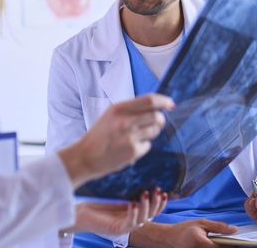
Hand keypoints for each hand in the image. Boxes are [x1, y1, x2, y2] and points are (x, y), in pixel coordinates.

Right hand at [59, 94, 174, 186]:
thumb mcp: (111, 115)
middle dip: (159, 120)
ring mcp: (130, 137)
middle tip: (154, 123)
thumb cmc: (99, 135)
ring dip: (151, 133)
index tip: (171, 104)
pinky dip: (142, 147)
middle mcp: (125, 121)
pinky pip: (148, 146)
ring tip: (136, 136)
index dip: (163, 101)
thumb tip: (155, 107)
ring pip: (155, 131)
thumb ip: (130, 110)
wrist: (85, 157)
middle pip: (157, 116)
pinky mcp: (133, 151)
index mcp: (119, 108)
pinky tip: (128, 148)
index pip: (149, 100)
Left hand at [63, 189, 167, 235]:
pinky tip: (133, 203)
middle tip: (158, 191)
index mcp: (135, 213)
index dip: (160, 202)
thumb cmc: (99, 201)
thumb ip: (130, 189)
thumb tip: (142, 174)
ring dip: (146, 206)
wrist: (82, 212)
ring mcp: (126, 226)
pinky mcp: (117, 229)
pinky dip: (133, 213)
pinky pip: (129, 222)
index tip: (163, 191)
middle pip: (151, 215)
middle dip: (156, 203)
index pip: (153, 209)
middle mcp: (133, 220)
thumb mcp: (118, 193)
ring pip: (143, 219)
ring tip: (144, 193)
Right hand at [129, 219, 237, 247]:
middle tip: (229, 243)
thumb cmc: (183, 230)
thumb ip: (219, 227)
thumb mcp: (201, 223)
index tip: (237, 243)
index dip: (233, 245)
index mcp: (202, 242)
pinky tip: (213, 246)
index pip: (223, 247)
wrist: (167, 239)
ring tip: (218, 244)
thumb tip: (235, 229)